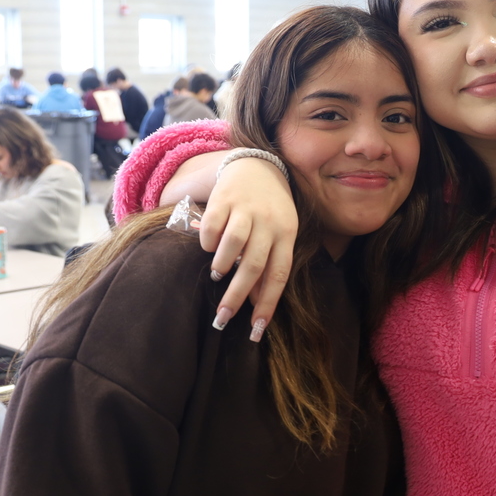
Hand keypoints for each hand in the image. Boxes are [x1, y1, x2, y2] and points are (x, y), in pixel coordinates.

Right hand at [200, 157, 297, 340]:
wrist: (258, 166)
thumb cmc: (270, 210)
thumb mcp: (280, 234)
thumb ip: (270, 265)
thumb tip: (256, 304)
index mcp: (287, 234)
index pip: (279, 274)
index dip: (268, 304)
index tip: (256, 329)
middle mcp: (269, 222)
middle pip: (253, 265)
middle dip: (236, 297)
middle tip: (222, 318)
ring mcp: (247, 209)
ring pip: (233, 245)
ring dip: (222, 266)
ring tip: (216, 274)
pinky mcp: (225, 198)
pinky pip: (213, 227)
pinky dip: (208, 242)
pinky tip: (208, 248)